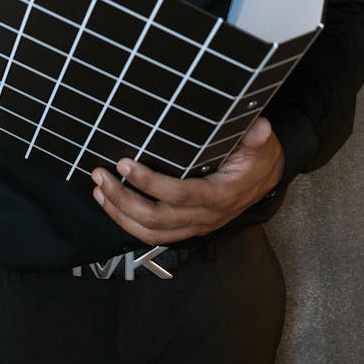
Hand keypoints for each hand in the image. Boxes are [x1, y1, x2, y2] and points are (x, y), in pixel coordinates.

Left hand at [90, 116, 284, 244]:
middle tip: (101, 175)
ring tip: (99, 189)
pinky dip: (128, 222)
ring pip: (150, 232)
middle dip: (124, 199)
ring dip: (120, 212)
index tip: (126, 164)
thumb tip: (260, 128)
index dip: (150, 182)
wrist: (264, 180)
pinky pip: (153, 235)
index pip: (179, 195)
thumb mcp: (262, 146)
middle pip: (156, 218)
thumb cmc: (257, 160)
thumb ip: (258, 138)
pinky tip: (110, 204)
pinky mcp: (186, 228)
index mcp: (220, 196)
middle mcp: (205, 217)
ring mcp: (195, 226)